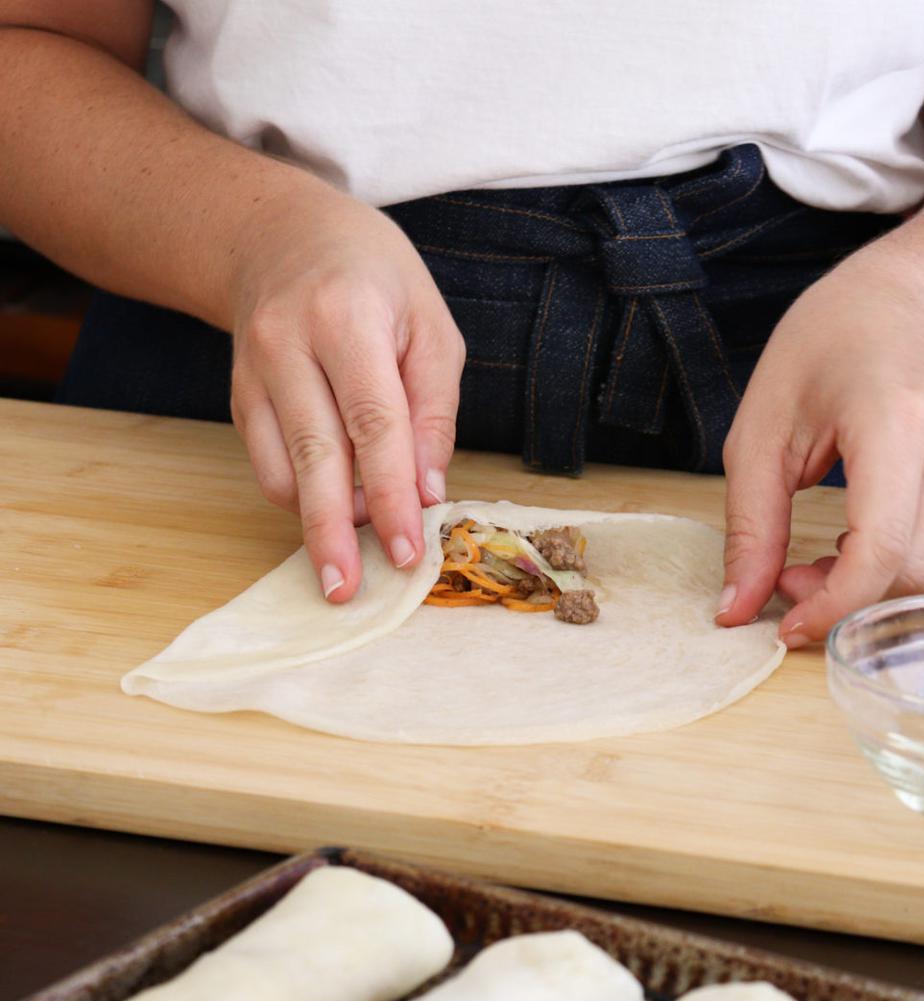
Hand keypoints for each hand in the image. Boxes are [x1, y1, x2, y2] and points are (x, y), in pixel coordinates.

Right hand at [229, 182, 464, 601]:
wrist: (277, 234)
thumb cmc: (373, 277)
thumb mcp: (429, 324)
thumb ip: (432, 409)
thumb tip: (427, 492)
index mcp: (347, 317)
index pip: (373, 422)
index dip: (391, 494)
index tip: (405, 550)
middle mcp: (287, 344)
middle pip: (314, 455)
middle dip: (333, 532)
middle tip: (347, 590)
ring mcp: (253, 371)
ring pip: (279, 469)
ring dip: (317, 521)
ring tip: (352, 553)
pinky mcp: (238, 396)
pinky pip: (264, 464)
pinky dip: (297, 497)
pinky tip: (331, 508)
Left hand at [716, 221, 923, 646]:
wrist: (912, 290)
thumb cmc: (829, 339)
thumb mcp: (761, 428)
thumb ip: (749, 526)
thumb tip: (734, 610)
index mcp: (896, 422)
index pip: (883, 548)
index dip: (833, 605)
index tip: (785, 625)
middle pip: (917, 572)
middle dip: (848, 600)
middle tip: (786, 577)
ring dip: (877, 591)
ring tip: (821, 559)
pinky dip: (905, 571)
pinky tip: (861, 546)